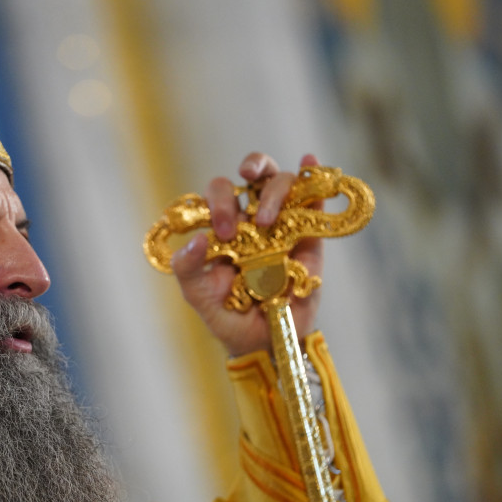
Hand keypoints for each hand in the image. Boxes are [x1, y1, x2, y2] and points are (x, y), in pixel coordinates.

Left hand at [171, 152, 323, 356]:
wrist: (265, 342)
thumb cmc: (228, 316)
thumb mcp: (198, 297)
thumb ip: (188, 269)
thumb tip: (197, 240)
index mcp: (224, 228)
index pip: (219, 194)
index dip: (220, 202)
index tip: (224, 231)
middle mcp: (252, 219)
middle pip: (253, 176)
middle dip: (250, 178)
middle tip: (249, 216)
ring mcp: (283, 224)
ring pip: (281, 182)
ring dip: (276, 190)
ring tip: (268, 220)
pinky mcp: (310, 237)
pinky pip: (313, 199)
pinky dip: (313, 174)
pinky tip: (311, 159)